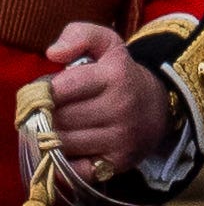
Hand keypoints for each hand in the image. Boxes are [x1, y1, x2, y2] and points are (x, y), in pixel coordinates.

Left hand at [43, 23, 172, 181]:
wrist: (159, 107)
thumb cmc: (120, 76)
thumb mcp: (108, 45)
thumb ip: (80, 34)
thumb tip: (53, 53)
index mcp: (115, 76)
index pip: (59, 90)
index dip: (42, 94)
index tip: (42, 95)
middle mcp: (121, 107)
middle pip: (57, 120)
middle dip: (44, 117)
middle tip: (48, 113)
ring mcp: (121, 137)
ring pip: (61, 145)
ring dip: (50, 139)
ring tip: (57, 129)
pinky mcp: (118, 163)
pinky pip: (73, 170)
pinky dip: (62, 163)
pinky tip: (68, 149)